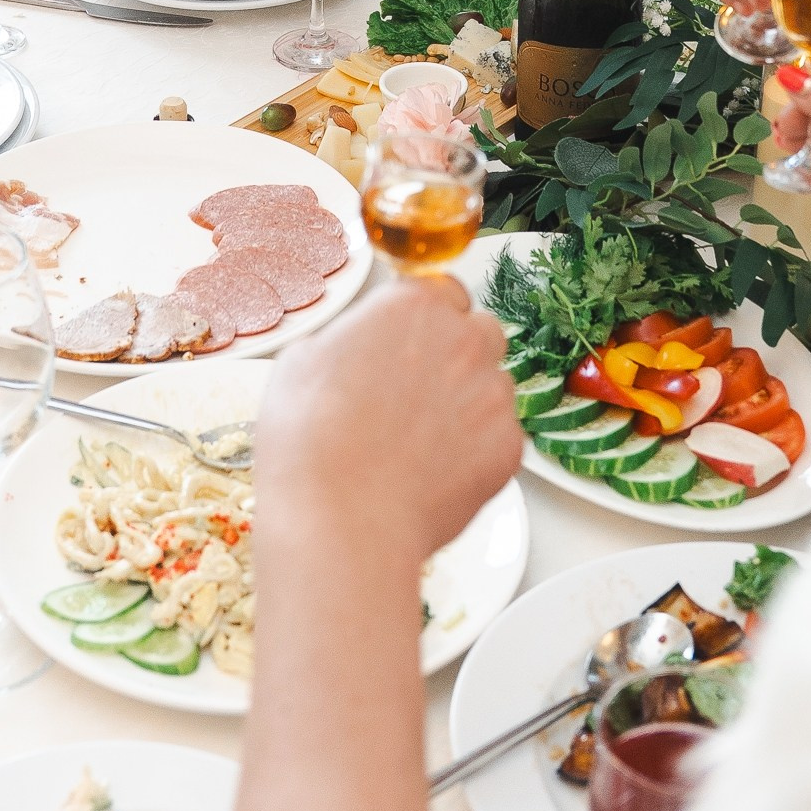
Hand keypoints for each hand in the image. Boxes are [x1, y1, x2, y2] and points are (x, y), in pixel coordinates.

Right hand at [255, 275, 519, 563]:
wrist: (341, 519)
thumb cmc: (309, 441)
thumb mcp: (301, 360)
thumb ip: (350, 336)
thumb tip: (360, 343)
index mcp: (415, 305)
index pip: (441, 291)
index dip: (424, 321)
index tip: (407, 344)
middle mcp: (464, 339)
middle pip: (477, 333)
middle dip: (455, 356)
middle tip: (414, 395)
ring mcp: (493, 394)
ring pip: (492, 386)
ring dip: (467, 404)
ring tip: (419, 442)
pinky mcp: (509, 446)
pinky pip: (499, 437)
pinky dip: (476, 451)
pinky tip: (433, 471)